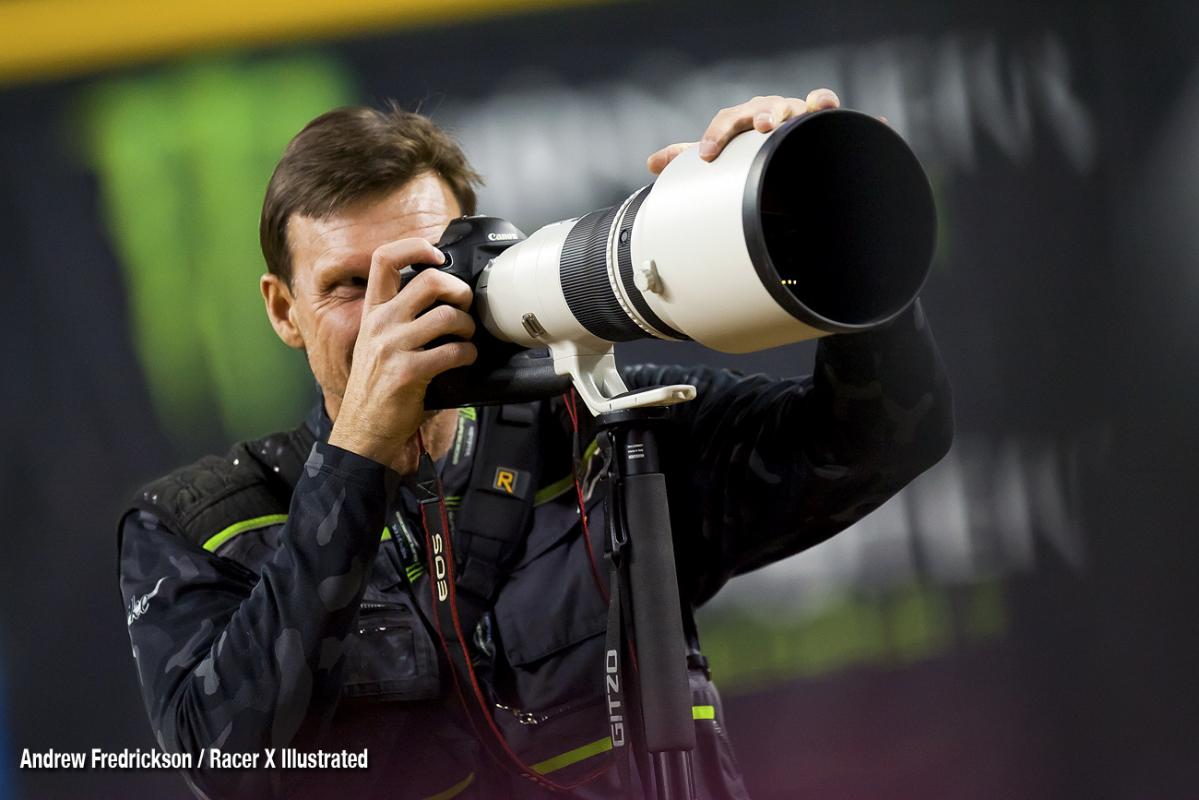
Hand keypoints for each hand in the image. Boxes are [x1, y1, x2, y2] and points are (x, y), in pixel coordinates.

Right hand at [329, 239, 476, 472]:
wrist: (364, 430)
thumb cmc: (378, 388)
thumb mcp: (378, 344)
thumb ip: (403, 319)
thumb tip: (444, 299)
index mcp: (372, 312)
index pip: (383, 259)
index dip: (414, 247)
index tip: (438, 255)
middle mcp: (380, 324)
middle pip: (429, 281)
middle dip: (459, 290)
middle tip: (465, 305)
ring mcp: (392, 347)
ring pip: (447, 316)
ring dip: (467, 326)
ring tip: (467, 337)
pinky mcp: (407, 372)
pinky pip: (453, 351)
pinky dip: (468, 354)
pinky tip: (465, 359)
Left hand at [646, 88, 840, 174]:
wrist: (786, 163)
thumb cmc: (750, 154)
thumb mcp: (721, 157)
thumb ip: (688, 159)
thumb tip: (651, 163)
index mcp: (741, 119)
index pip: (725, 121)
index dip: (715, 135)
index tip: (707, 155)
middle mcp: (765, 112)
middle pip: (756, 109)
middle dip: (751, 117)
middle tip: (753, 128)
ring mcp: (791, 114)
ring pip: (786, 106)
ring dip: (779, 113)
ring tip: (770, 126)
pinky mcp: (815, 120)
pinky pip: (822, 103)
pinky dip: (822, 101)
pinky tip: (820, 105)